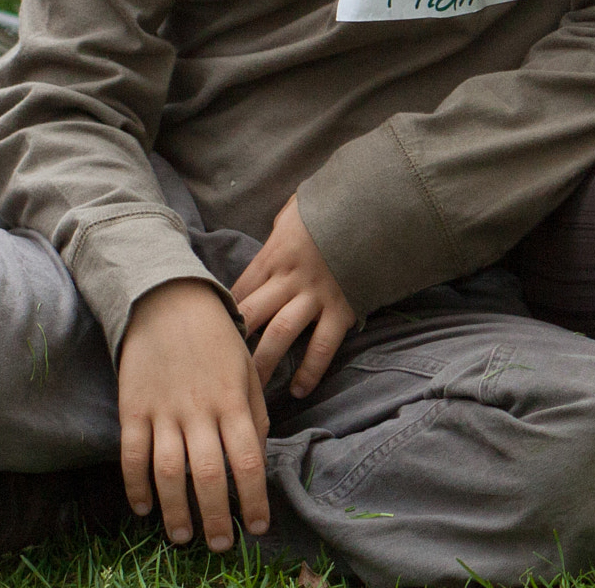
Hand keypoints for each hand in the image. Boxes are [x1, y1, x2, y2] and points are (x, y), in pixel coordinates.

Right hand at [118, 279, 270, 551]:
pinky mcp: (132, 409)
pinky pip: (132, 457)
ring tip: (183, 537)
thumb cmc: (216, 335)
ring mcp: (163, 411)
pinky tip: (143, 509)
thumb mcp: (246, 367)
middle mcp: (200, 410)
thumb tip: (258, 452)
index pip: (248, 460)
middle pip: (209, 476)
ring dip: (176, 511)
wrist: (168, 300)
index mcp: (233, 400)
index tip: (258, 526)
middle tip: (221, 545)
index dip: (254, 499)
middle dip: (216, 517)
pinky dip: (135, 487)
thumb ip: (254, 410)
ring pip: (169, 474)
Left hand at [232, 194, 358, 398]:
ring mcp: (316, 294)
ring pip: (280, 335)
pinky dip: (310, 370)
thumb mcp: (299, 208)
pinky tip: (299, 389)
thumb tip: (274, 233)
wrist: (380, 205)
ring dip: (263, 364)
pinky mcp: (343, 307)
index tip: (214, 336)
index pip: (240, 289)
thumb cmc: (337, 204)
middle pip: (251, 315)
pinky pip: (323, 345)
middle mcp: (290, 277)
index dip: (224, 315)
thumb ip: (282, 227)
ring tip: (250, 391)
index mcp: (275, 253)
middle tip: (217, 370)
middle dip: (232, 343)